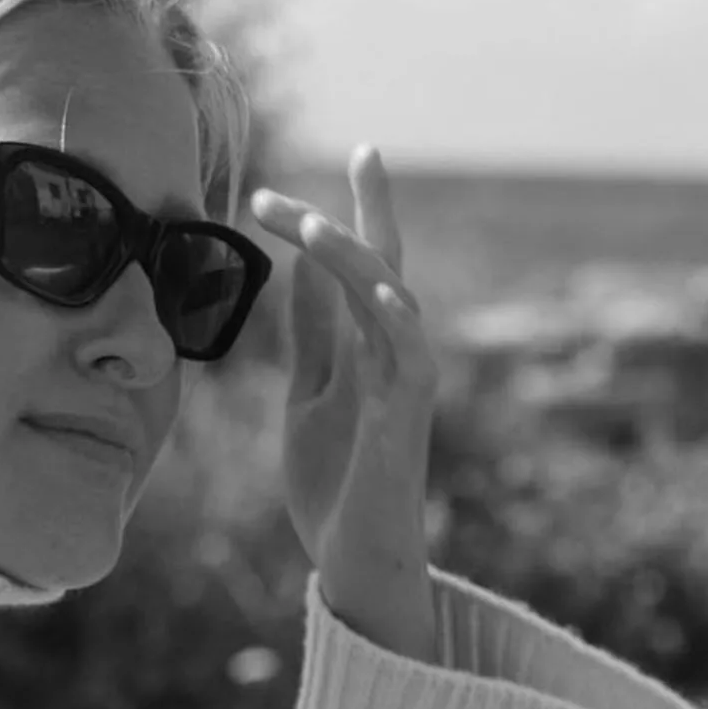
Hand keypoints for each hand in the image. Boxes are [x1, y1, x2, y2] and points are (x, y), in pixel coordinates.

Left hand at [250, 146, 440, 663]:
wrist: (350, 560)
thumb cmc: (334, 481)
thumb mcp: (307, 393)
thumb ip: (311, 336)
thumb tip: (297, 270)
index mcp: (362, 349)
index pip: (351, 267)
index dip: (337, 218)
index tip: (317, 169)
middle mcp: (389, 355)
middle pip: (381, 265)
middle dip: (373, 208)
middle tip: (364, 148)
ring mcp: (403, 383)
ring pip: (389, 300)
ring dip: (354, 256)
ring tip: (315, 220)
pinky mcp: (406, 418)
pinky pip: (410, 356)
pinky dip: (394, 317)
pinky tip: (372, 283)